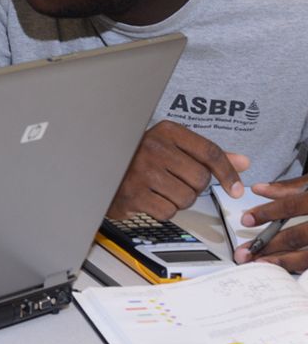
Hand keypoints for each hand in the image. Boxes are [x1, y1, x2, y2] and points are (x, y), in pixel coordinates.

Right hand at [106, 121, 248, 220]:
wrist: (102, 166)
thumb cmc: (140, 157)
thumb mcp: (173, 147)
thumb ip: (207, 155)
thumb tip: (242, 162)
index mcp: (167, 131)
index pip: (210, 152)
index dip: (228, 172)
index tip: (236, 188)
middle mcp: (154, 147)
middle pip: (200, 179)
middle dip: (194, 187)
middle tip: (177, 182)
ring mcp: (142, 171)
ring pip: (186, 198)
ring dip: (179, 200)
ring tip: (162, 190)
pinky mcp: (134, 194)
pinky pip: (168, 211)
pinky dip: (163, 210)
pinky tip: (151, 198)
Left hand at [232, 178, 307, 271]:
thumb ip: (290, 187)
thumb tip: (258, 189)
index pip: (291, 205)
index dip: (267, 213)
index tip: (246, 219)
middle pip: (297, 236)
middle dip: (268, 245)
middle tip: (244, 253)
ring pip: (307, 256)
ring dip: (282, 261)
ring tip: (260, 264)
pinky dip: (297, 266)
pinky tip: (283, 268)